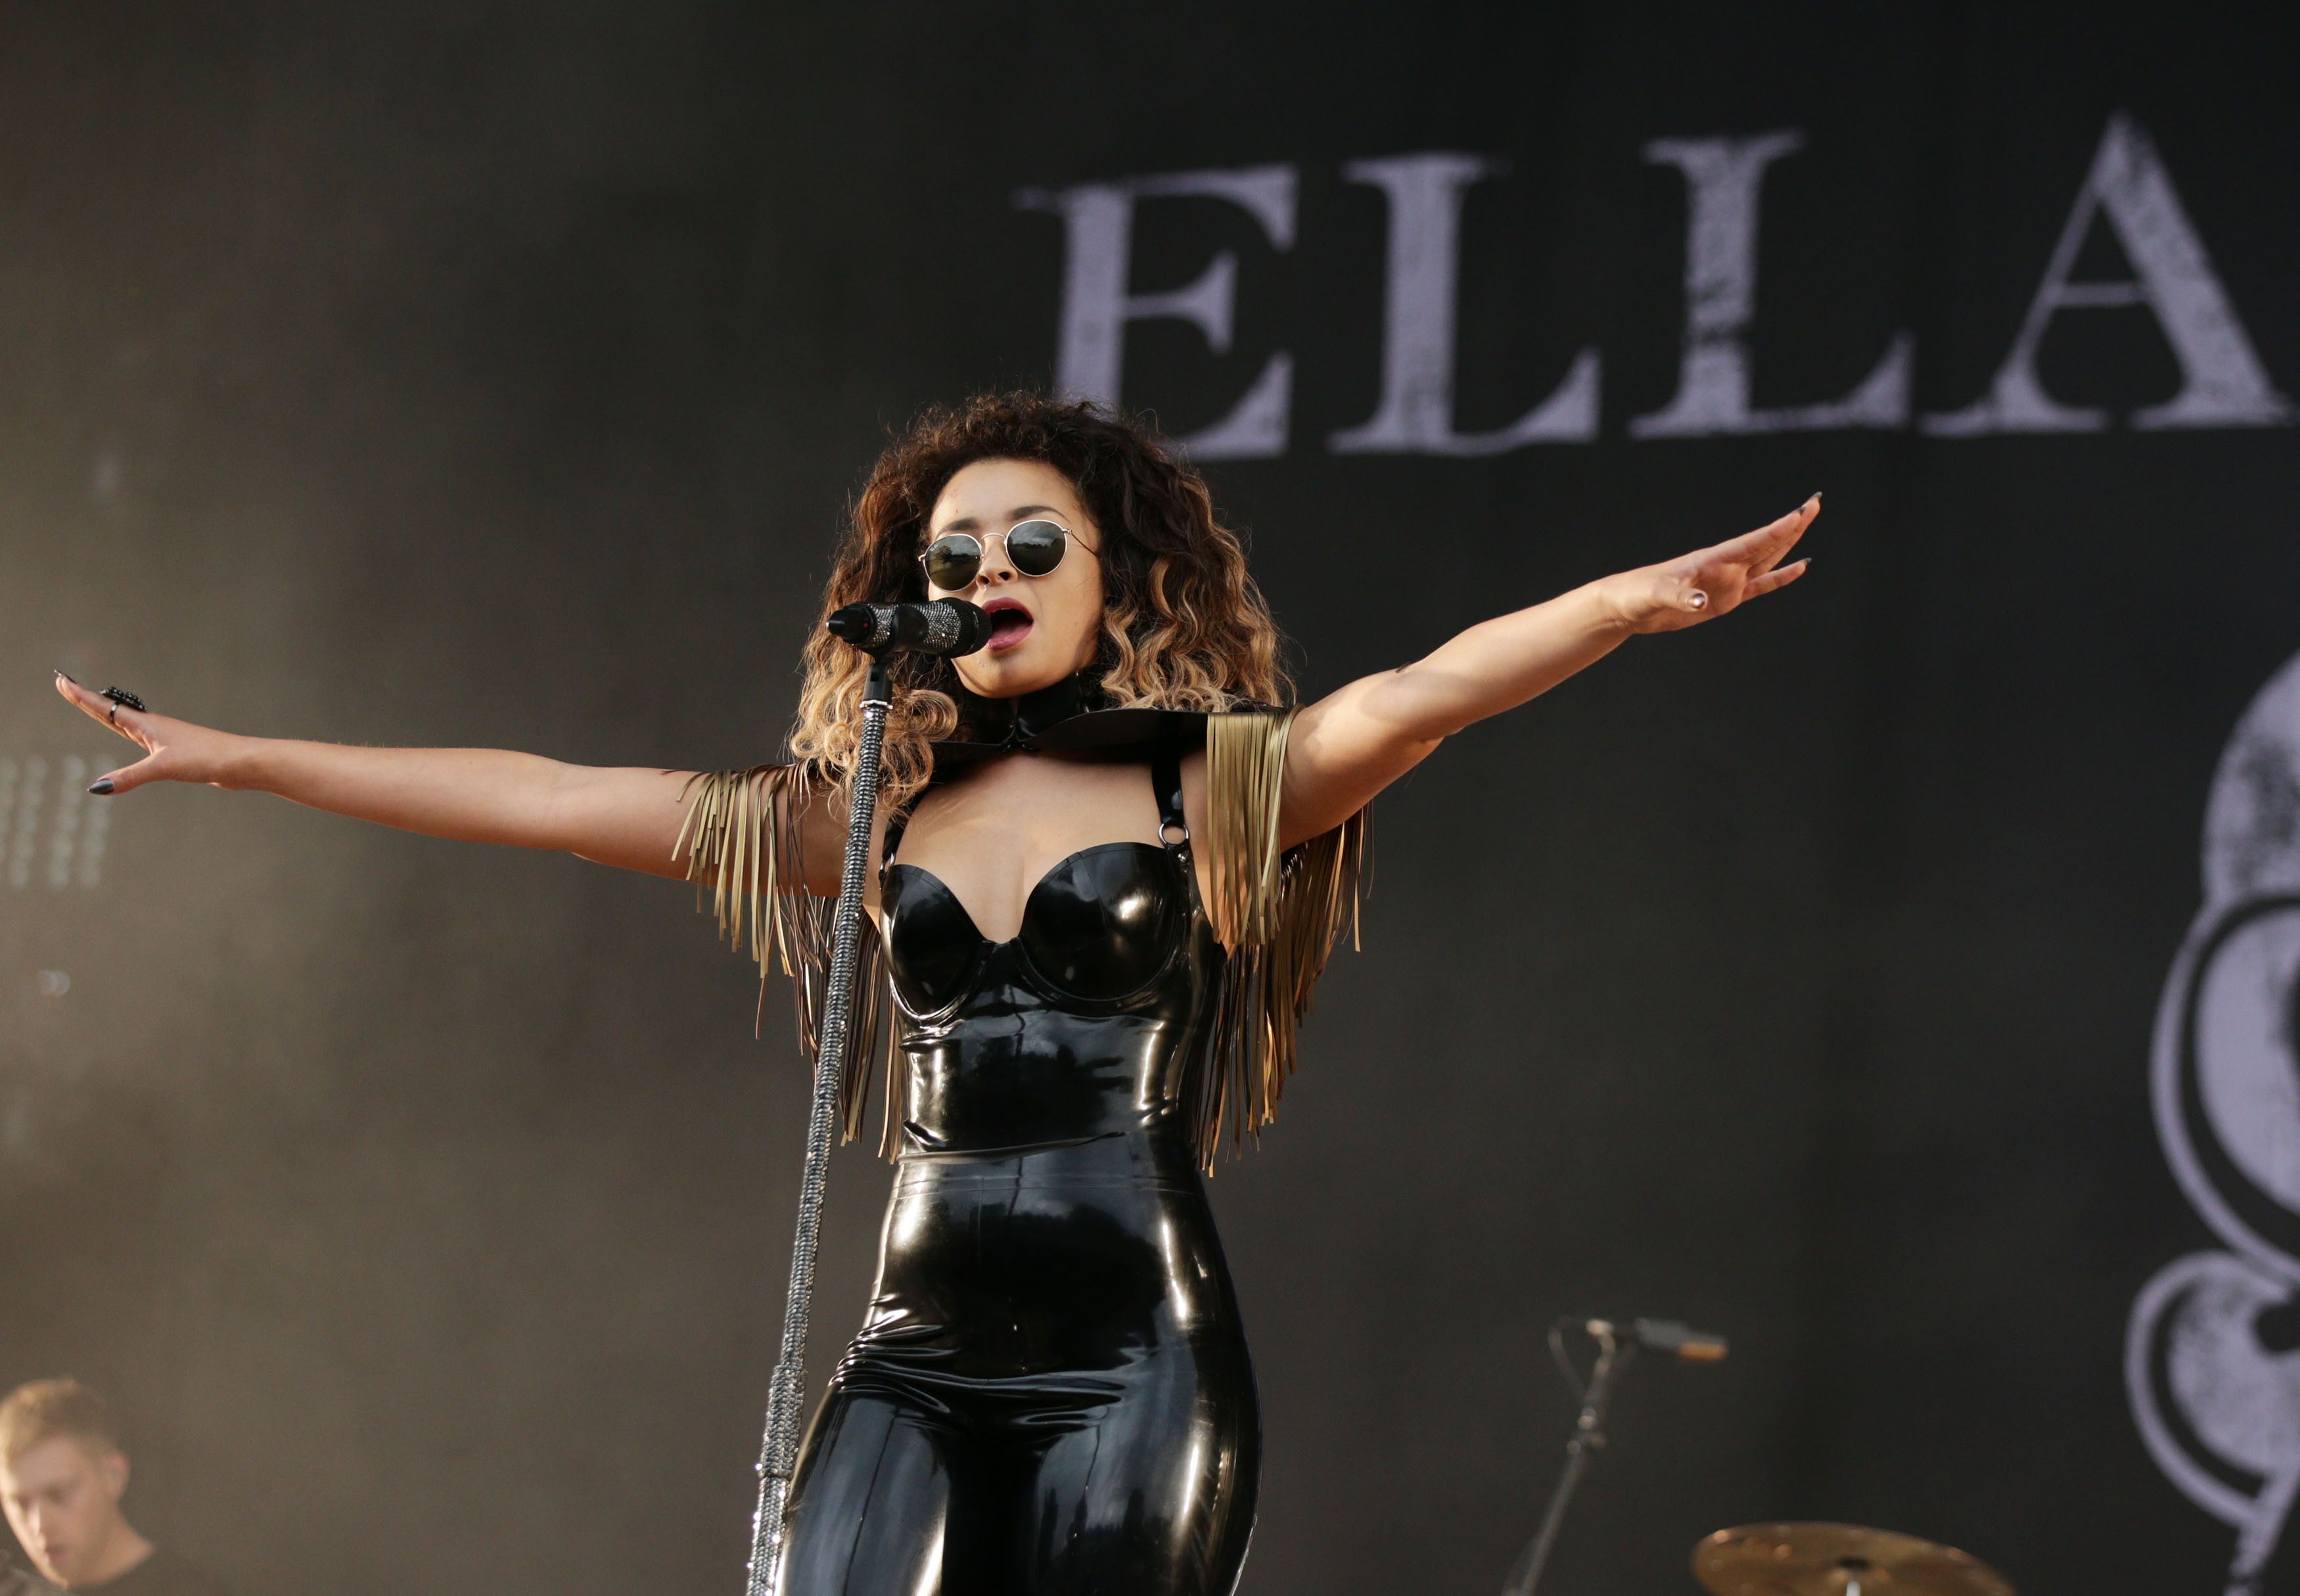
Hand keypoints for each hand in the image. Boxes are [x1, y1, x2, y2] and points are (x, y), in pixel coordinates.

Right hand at [52, 673, 241, 793]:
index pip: (104, 707)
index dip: (81, 696)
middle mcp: (153, 727)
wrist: (241, 762)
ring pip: (126, 723)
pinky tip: (132, 736)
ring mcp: (164, 738)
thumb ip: (129, 777)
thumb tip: (97, 788)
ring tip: (89, 704)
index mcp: (147, 725)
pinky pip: (141, 738)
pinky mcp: (175, 751)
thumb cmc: (207, 758)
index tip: (61, 680)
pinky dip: (127, 732)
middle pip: (111, 711)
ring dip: (105, 713)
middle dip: (86, 699)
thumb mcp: (163, 767)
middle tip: (64, 684)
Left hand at [1607, 494, 1817, 633]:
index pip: (1753, 541)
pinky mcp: (1724, 599)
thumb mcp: (1656, 595)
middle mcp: (1724, 566)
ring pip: (1767, 559)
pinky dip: (1780, 577)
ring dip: (1789, 543)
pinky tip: (1799, 567)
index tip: (1802, 511)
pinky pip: (1760, 585)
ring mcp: (1727, 581)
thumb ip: (1679, 597)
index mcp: (1712, 560)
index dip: (1779, 528)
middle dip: (1792, 525)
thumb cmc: (1637, 594)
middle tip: (1815, 503)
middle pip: (1766, 543)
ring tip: (1808, 524)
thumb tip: (1700, 602)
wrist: (1627, 605)